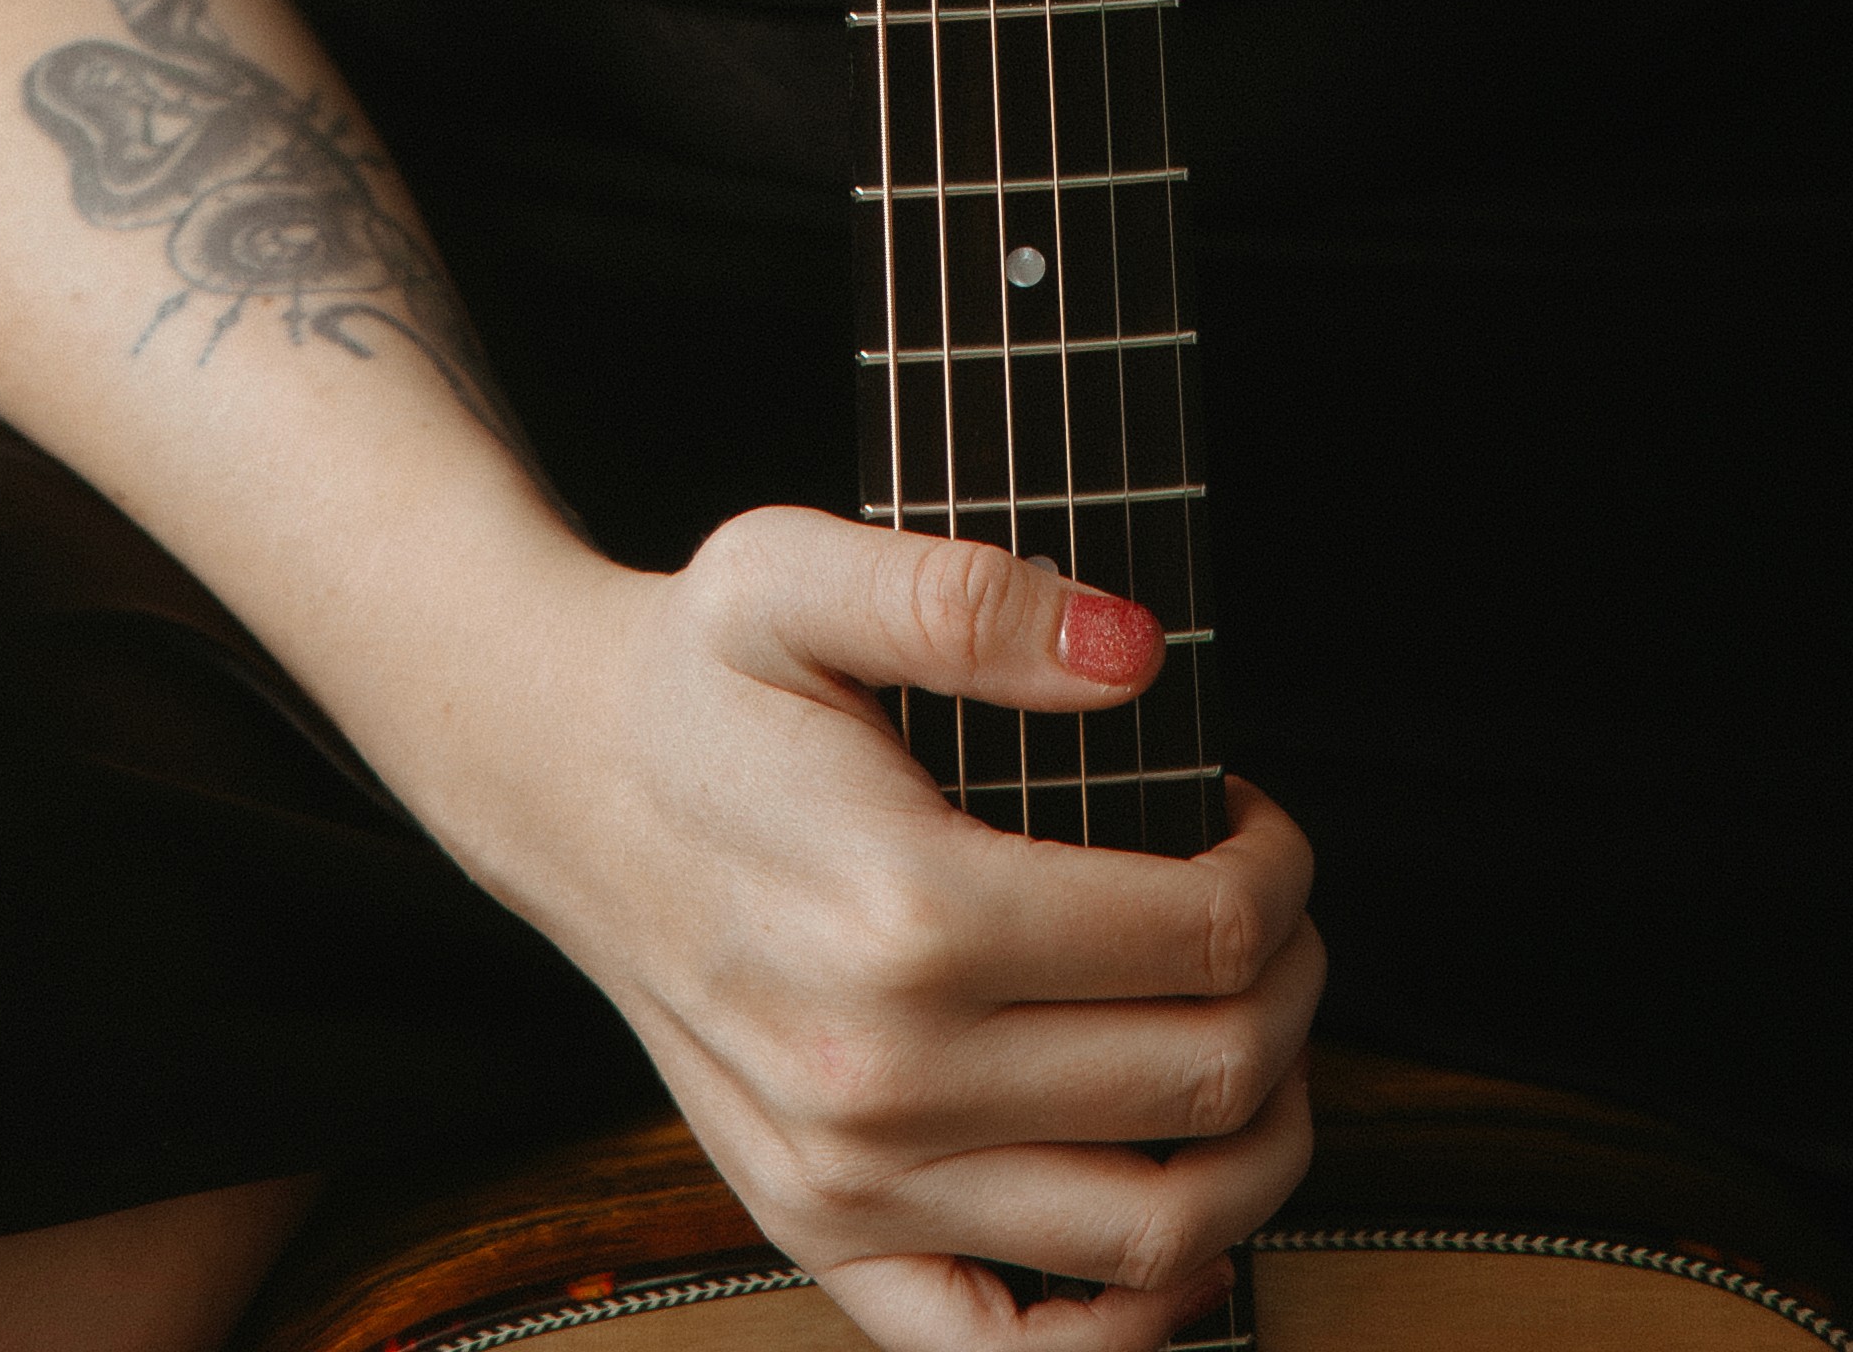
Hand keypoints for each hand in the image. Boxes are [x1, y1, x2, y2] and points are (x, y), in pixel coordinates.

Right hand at [434, 512, 1321, 1351]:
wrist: (561, 784)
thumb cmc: (694, 681)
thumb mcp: (797, 577)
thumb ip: (966, 597)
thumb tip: (1134, 653)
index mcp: (902, 910)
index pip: (1201, 934)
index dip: (1278, 873)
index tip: (1257, 821)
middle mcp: (881, 1074)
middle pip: (1205, 1077)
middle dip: (1291, 986)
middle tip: (1273, 915)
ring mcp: (851, 1178)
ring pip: (1155, 1230)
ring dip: (1258, 1139)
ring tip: (1248, 1036)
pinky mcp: (819, 1234)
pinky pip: (1006, 1351)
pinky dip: (1128, 1319)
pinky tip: (1177, 1229)